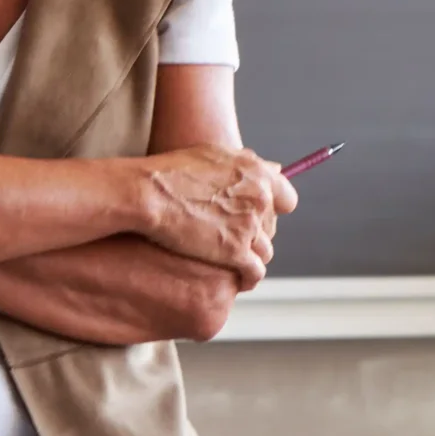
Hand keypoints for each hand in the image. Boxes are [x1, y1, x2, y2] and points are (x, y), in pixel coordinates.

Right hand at [136, 146, 295, 282]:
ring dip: (251, 256)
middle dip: (257, 233)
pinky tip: (237, 280)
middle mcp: (259, 198)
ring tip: (234, 262)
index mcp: (257, 173)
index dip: (273, 209)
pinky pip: (255, 273)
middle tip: (236, 238)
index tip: (259, 216)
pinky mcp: (236, 253)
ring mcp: (249, 226)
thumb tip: (275, 167)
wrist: (148, 194)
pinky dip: (247, 278)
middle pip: (272, 226)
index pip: (287, 198)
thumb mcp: (213, 155)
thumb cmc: (171, 172)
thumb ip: (246, 162)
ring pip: (265, 251)